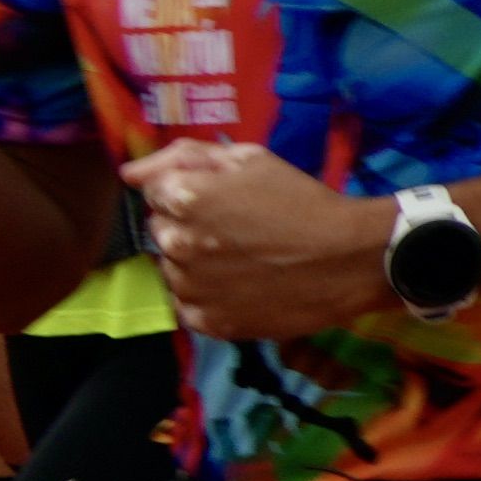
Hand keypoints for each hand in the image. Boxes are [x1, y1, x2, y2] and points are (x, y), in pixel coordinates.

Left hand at [125, 139, 397, 343]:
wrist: (351, 259)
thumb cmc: (303, 201)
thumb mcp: (251, 159)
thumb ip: (185, 156)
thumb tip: (129, 174)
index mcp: (184, 198)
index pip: (155, 192)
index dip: (190, 192)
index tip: (224, 200)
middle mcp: (175, 244)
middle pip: (161, 231)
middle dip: (188, 226)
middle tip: (235, 229)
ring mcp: (189, 288)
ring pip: (172, 270)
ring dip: (195, 263)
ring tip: (241, 261)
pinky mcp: (208, 323)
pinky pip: (189, 306)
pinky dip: (208, 297)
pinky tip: (241, 287)